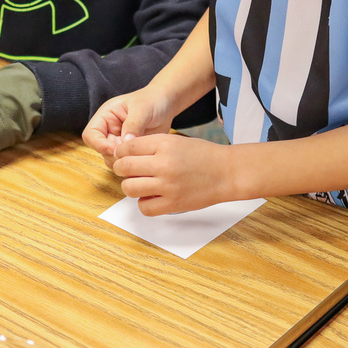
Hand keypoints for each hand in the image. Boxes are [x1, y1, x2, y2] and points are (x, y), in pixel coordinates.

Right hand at [82, 87, 175, 167]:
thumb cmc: (152, 100)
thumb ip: (133, 124)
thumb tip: (125, 143)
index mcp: (105, 116)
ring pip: (111, 159)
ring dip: (123, 160)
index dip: (100, 144)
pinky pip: (125, 161)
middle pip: (100, 150)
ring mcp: (118, 141)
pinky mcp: (129, 150)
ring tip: (140, 153)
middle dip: (114, 154)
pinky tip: (144, 156)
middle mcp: (108, 130)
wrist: (166, 105)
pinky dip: (133, 163)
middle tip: (132, 153)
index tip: (116, 148)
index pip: (90, 134)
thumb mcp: (142, 109)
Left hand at [111, 133, 235, 215]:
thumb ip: (151, 145)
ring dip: (130, 186)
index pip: (128, 147)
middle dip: (120, 169)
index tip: (122, 156)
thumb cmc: (203, 155)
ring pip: (130, 188)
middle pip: (124, 167)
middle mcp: (164, 164)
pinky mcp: (174, 204)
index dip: (120, 152)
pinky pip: (145, 207)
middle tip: (125, 170)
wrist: (227, 172)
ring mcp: (168, 186)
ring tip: (140, 184)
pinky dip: (144, 203)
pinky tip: (152, 197)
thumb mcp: (176, 140)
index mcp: (165, 144)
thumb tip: (125, 153)